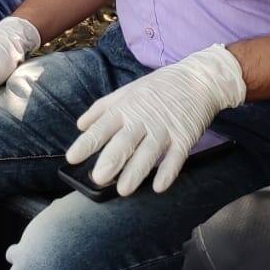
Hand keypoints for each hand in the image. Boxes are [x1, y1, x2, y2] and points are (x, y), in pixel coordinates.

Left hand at [64, 44, 246, 195]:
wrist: (197, 79)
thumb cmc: (157, 88)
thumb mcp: (125, 92)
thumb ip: (101, 109)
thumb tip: (80, 125)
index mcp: (124, 108)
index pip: (101, 128)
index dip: (87, 143)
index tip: (72, 158)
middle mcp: (142, 119)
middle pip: (124, 142)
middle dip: (111, 160)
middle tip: (98, 178)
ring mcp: (164, 129)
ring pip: (148, 153)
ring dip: (136, 172)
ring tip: (123, 190)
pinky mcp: (185, 137)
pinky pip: (176, 157)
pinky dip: (168, 172)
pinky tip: (159, 186)